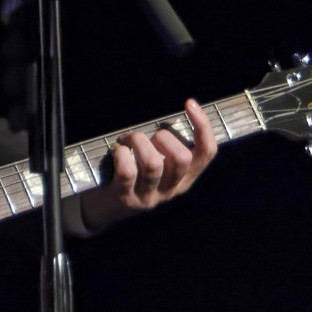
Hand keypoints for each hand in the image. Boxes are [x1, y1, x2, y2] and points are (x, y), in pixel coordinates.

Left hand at [79, 99, 217, 228]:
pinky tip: (115, 151)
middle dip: (163, 137)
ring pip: (154, 165)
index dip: (203, 127)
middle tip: (146, 136)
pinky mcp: (126, 197)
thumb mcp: (156, 163)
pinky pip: (127, 171)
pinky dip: (120, 153)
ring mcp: (149, 196)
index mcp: (184, 178)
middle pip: (182, 158)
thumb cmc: (132, 174)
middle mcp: (171, 189)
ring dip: (138, 142)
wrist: (104, 208)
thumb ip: (166, 146)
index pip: (207, 153)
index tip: (189, 103)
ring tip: (126, 139)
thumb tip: (172, 115)